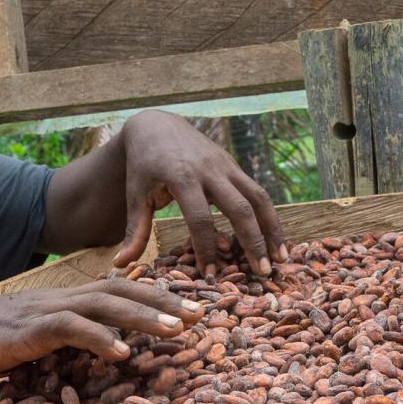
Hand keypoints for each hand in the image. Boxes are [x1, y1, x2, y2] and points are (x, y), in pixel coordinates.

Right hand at [0, 278, 203, 375]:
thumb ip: (68, 337)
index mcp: (67, 301)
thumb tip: (104, 348)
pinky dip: (98, 339)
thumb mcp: (36, 336)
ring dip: (143, 316)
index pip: (120, 290)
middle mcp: (62, 300)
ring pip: (103, 306)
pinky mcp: (27, 331)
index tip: (191, 308)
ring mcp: (45, 312)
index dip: (157, 295)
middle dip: (164, 302)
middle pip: (122, 291)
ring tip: (176, 330)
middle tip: (201, 315)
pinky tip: (122, 353)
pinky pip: (68, 330)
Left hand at [111, 110, 286, 276]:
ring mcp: (226, 166)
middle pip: (239, 208)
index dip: (207, 249)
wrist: (157, 126)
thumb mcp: (136, 195)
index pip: (199, 218)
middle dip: (253, 242)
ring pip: (258, 198)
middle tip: (262, 273)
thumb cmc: (143, 166)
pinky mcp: (235, 167)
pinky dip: (271, 217)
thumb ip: (135, 230)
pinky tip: (278, 241)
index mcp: (182, 177)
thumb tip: (121, 264)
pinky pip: (259, 193)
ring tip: (281, 260)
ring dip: (272, 229)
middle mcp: (209, 171)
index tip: (210, 276)